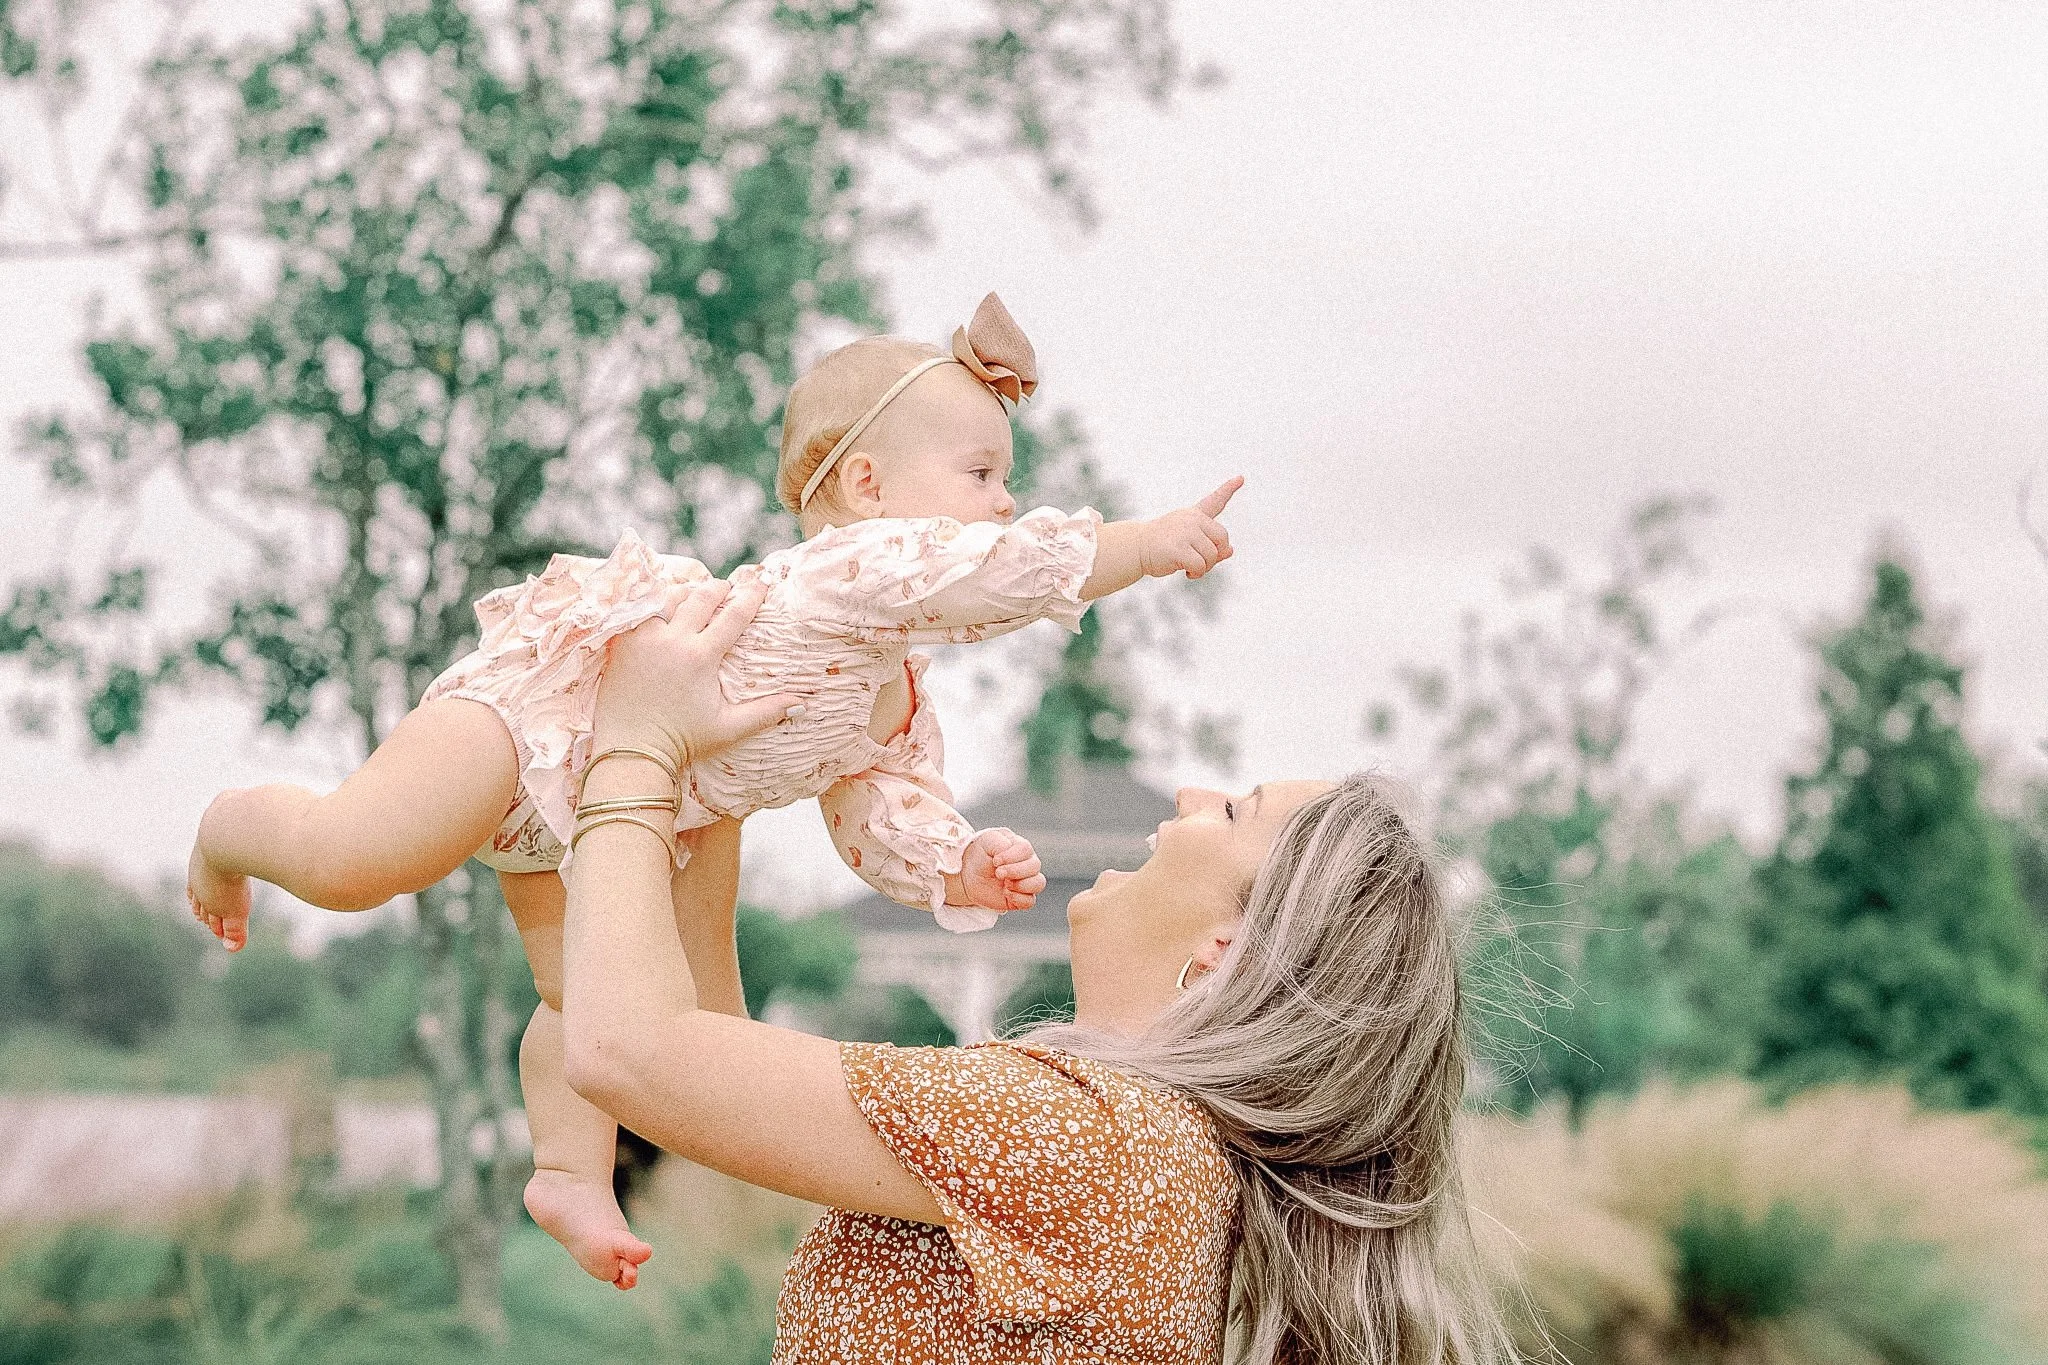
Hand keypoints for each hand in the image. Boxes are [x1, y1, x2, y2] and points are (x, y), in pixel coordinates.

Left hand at [591, 577, 805, 768]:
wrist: (631, 750)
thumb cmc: (682, 741)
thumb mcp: (729, 728)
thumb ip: (766, 712)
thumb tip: (802, 702)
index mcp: (701, 657)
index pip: (733, 615)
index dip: (751, 595)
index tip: (762, 581)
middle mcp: (673, 640)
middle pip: (701, 597)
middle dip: (719, 588)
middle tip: (727, 588)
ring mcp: (643, 638)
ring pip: (667, 597)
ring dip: (685, 592)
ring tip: (693, 595)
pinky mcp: (622, 643)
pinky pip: (637, 610)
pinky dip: (652, 604)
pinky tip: (660, 608)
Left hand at [956, 828, 1045, 911]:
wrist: (968, 875)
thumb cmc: (980, 855)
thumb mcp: (987, 841)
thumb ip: (1001, 842)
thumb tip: (1011, 852)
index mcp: (1020, 847)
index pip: (1026, 849)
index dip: (1011, 856)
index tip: (995, 861)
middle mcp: (1027, 863)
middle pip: (1035, 866)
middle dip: (1015, 871)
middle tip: (998, 873)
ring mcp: (1026, 881)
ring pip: (1038, 883)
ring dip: (1021, 885)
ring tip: (1005, 884)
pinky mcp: (1021, 897)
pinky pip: (1030, 901)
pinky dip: (1018, 898)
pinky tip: (1006, 893)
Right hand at [1138, 476, 1239, 580]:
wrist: (1136, 549)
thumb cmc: (1161, 547)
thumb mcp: (1189, 543)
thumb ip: (1211, 545)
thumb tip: (1230, 550)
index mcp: (1193, 515)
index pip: (1214, 501)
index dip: (1228, 490)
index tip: (1240, 478)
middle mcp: (1192, 520)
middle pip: (1222, 538)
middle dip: (1216, 554)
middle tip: (1202, 562)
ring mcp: (1185, 532)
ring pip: (1212, 555)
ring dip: (1205, 568)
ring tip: (1191, 568)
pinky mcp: (1179, 547)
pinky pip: (1201, 565)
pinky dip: (1197, 573)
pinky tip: (1187, 573)